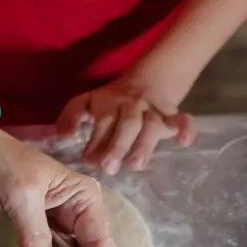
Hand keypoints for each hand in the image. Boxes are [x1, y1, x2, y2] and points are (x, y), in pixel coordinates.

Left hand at [56, 76, 196, 174]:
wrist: (148, 79)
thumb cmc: (110, 102)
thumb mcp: (86, 103)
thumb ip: (71, 118)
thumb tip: (61, 138)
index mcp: (107, 102)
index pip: (102, 121)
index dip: (95, 140)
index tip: (88, 160)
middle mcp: (130, 105)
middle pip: (126, 123)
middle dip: (117, 145)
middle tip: (109, 167)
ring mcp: (153, 109)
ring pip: (151, 124)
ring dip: (145, 144)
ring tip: (137, 164)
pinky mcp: (171, 115)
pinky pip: (182, 119)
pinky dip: (185, 128)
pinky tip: (184, 142)